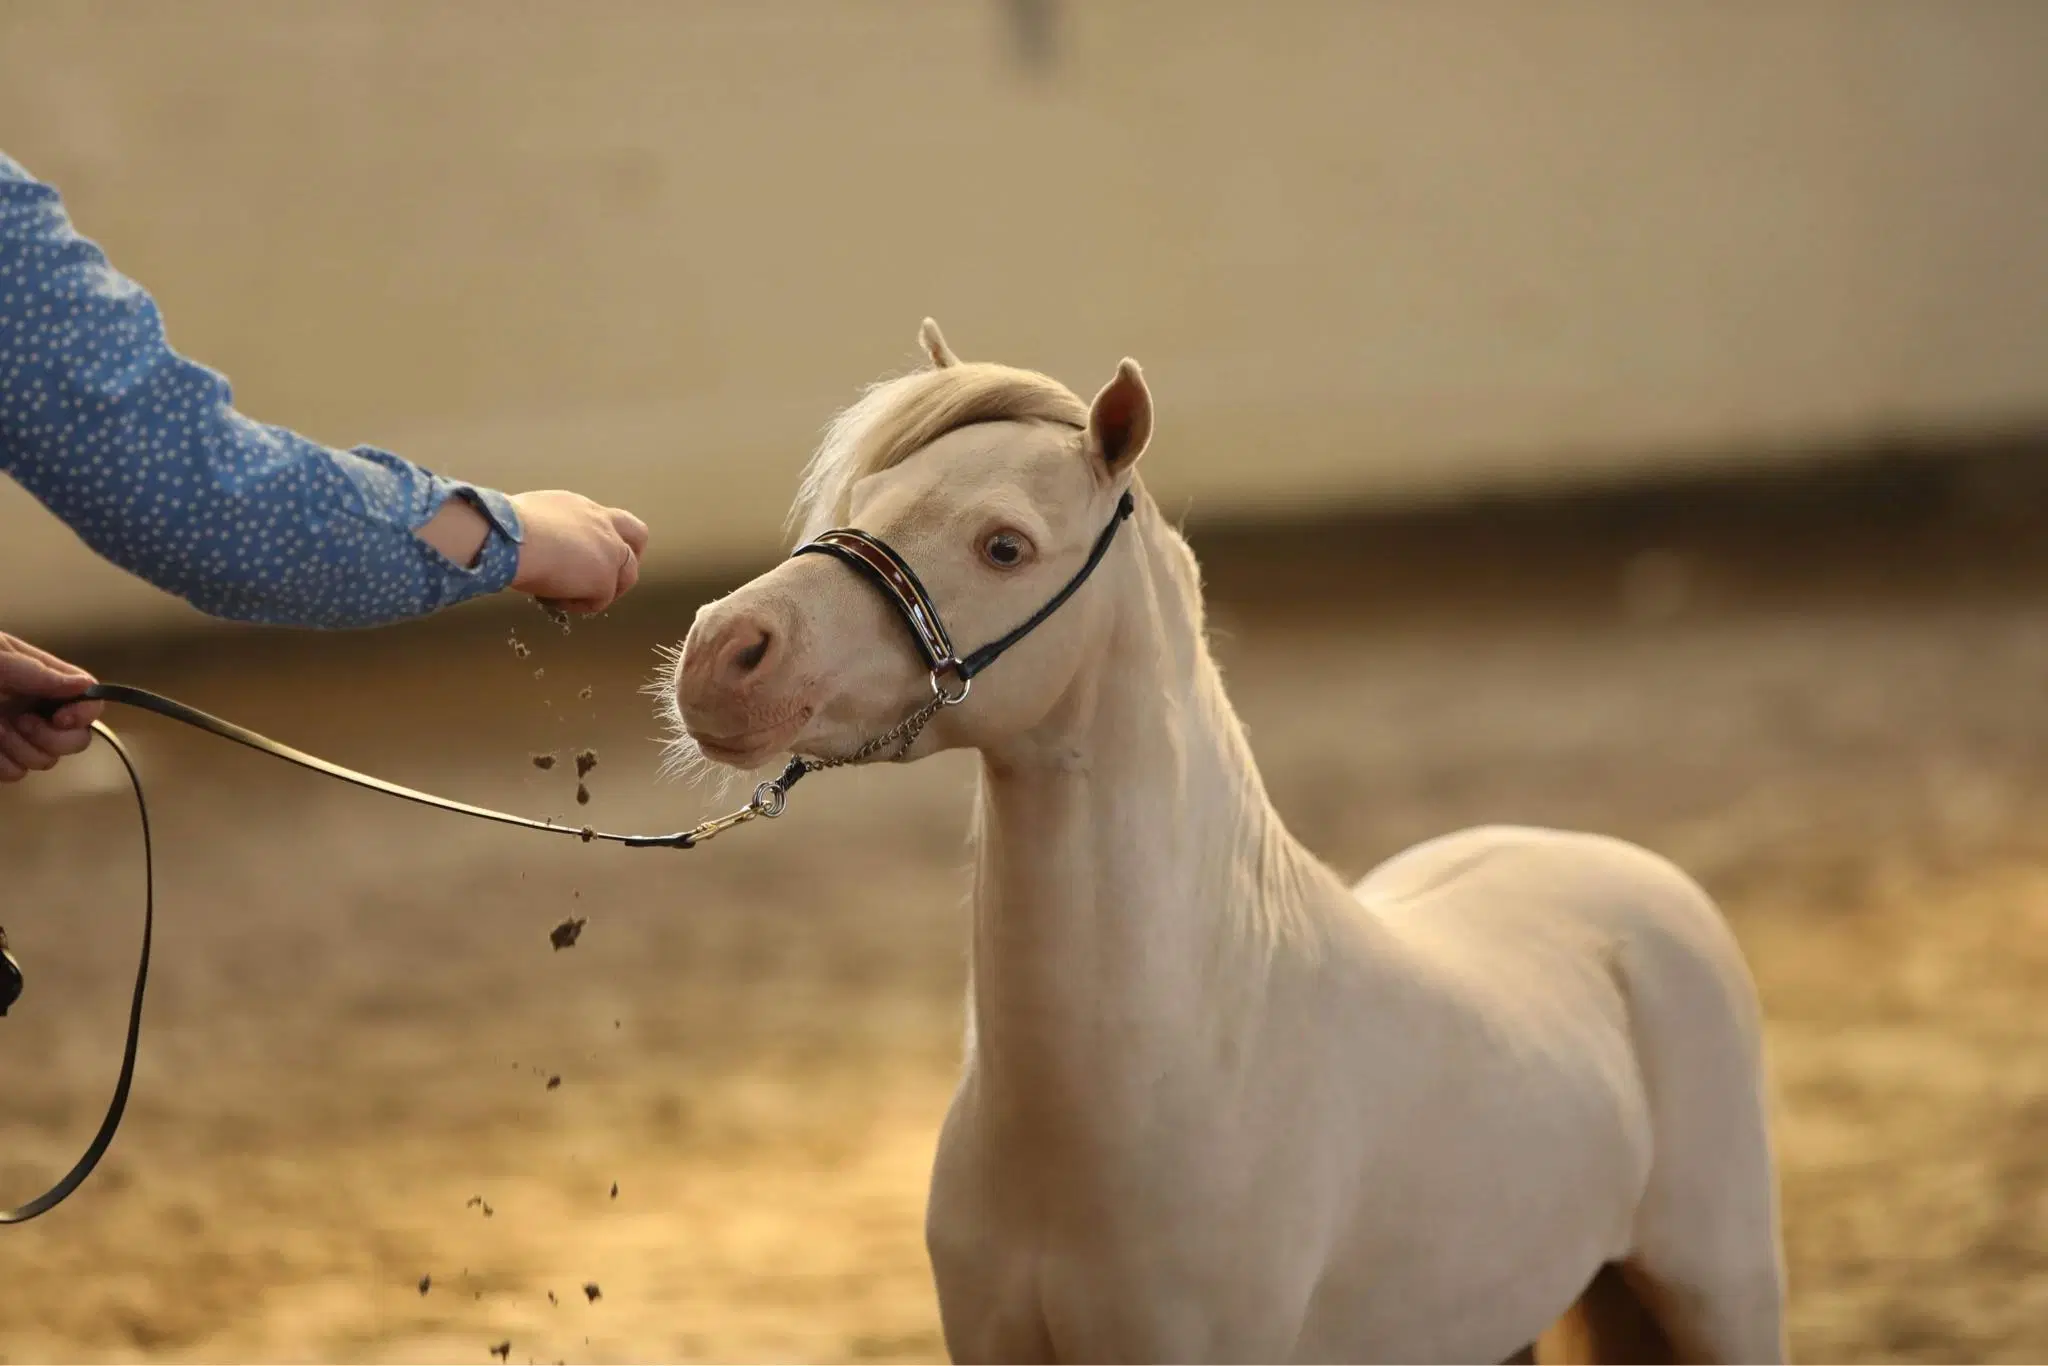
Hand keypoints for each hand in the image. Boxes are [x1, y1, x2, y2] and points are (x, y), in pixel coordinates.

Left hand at [0, 635, 102, 781]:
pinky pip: (16, 773)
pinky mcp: (0, 755)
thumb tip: (84, 685)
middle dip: (53, 739)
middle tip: (20, 723)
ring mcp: (18, 733)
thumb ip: (38, 672)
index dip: (85, 713)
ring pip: (47, 760)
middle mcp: (35, 707)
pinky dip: (1, 764)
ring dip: (20, 749)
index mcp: (40, 677)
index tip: (61, 717)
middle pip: (77, 739)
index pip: (88, 699)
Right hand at [508, 490, 648, 613]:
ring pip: (627, 577)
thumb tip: (540, 543)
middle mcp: (603, 524)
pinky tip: (554, 599)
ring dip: (603, 590)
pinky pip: (600, 601)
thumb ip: (551, 527)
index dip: (609, 536)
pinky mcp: (605, 579)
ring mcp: (610, 552)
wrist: (509, 538)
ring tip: (569, 594)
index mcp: (583, 508)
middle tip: (607, 578)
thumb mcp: (534, 515)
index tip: (590, 553)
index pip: (611, 519)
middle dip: (629, 557)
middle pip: (638, 537)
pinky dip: (579, 605)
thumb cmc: (507, 526)